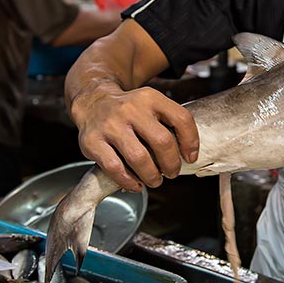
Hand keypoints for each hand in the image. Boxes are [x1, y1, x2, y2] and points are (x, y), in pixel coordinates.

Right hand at [73, 86, 199, 191]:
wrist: (93, 102)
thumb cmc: (130, 110)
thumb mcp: (151, 104)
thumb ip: (170, 122)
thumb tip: (188, 154)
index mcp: (150, 98)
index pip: (181, 119)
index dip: (191, 142)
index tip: (190, 157)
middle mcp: (130, 109)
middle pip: (162, 141)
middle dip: (171, 164)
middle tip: (171, 172)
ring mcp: (110, 125)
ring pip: (139, 158)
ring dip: (152, 175)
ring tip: (155, 180)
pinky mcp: (92, 141)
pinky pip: (115, 168)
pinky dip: (129, 181)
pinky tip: (136, 184)